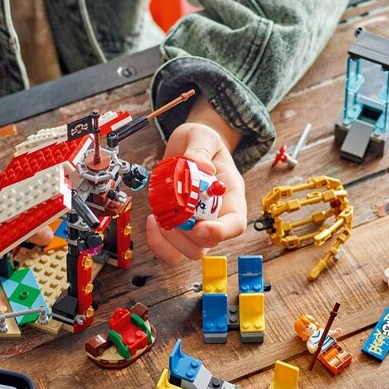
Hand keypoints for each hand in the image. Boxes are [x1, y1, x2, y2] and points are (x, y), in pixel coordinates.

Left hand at [146, 119, 245, 264]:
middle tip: (171, 215)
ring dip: (170, 241)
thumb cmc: (203, 143)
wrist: (190, 147)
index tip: (201, 228)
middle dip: (186, 236)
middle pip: (208, 244)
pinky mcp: (179, 229)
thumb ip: (201, 148)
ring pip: (189, 252)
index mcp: (231, 198)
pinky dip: (158, 242)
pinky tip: (152, 220)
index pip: (235, 225)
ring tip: (160, 216)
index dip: (220, 232)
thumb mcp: (205, 136)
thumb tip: (200, 166)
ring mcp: (198, 226)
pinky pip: (170, 250)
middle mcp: (217, 217)